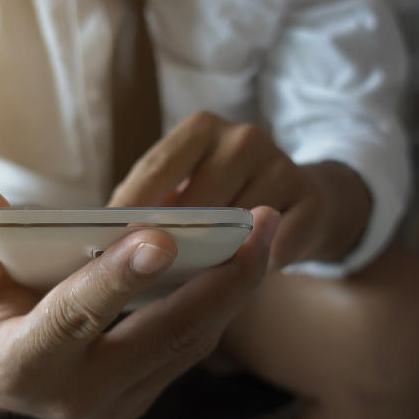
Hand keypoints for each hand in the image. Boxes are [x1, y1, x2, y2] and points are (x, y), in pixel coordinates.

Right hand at [0, 187, 279, 418]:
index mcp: (24, 364)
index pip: (75, 318)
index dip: (116, 279)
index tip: (160, 238)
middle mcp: (77, 395)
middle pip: (160, 335)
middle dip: (217, 280)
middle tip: (256, 225)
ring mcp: (117, 401)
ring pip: (190, 342)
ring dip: (234, 287)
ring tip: (263, 230)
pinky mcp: (143, 393)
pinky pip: (192, 346)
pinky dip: (222, 301)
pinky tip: (245, 256)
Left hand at [109, 111, 369, 267]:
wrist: (303, 202)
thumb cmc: (223, 202)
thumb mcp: (186, 191)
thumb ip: (155, 206)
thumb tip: (114, 243)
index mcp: (202, 128)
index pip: (156, 168)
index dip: (131, 210)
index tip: (105, 247)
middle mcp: (244, 138)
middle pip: (197, 199)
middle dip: (170, 242)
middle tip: (142, 278)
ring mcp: (283, 165)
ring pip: (236, 225)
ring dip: (212, 261)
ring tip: (184, 290)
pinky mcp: (313, 199)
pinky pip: (274, 246)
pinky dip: (253, 269)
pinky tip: (234, 288)